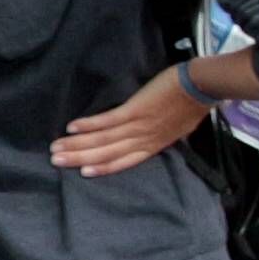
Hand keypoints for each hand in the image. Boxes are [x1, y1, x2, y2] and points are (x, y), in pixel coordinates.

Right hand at [54, 66, 208, 177]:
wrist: (202, 87)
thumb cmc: (194, 103)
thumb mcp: (180, 126)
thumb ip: (163, 133)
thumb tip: (152, 133)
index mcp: (154, 144)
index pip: (124, 161)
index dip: (102, 168)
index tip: (82, 172)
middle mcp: (143, 140)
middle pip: (107, 153)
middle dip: (80, 158)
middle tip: (56, 161)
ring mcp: (138, 126)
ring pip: (103, 140)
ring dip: (78, 144)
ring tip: (57, 148)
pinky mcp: (135, 110)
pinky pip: (108, 121)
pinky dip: (89, 125)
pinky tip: (72, 127)